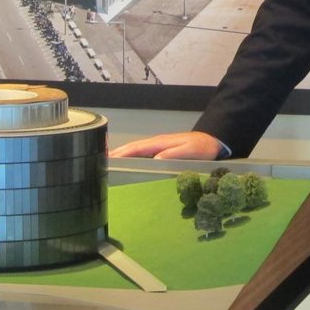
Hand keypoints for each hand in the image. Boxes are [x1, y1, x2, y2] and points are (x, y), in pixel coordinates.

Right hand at [109, 130, 223, 160]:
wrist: (212, 142)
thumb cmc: (201, 147)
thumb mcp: (190, 150)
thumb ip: (174, 153)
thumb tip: (155, 159)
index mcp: (160, 143)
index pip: (136, 148)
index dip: (121, 153)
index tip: (107, 160)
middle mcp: (156, 144)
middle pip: (131, 149)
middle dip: (116, 155)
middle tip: (98, 165)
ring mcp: (158, 147)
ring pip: (135, 152)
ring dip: (121, 157)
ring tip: (106, 167)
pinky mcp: (161, 152)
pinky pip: (142, 156)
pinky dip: (131, 159)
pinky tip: (126, 167)